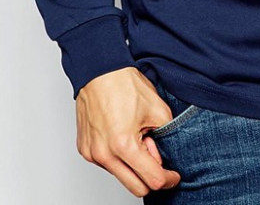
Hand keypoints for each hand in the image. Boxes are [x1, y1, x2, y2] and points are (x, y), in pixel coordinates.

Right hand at [75, 65, 182, 196]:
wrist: (99, 71)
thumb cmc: (125, 85)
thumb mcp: (158, 109)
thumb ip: (164, 138)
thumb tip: (160, 159)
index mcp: (124, 145)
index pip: (152, 180)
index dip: (168, 179)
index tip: (174, 176)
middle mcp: (104, 155)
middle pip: (136, 188)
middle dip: (151, 177)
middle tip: (156, 155)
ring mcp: (92, 154)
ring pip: (120, 176)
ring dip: (133, 165)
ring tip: (137, 137)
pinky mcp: (85, 150)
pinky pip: (107, 164)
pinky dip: (119, 157)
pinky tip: (123, 136)